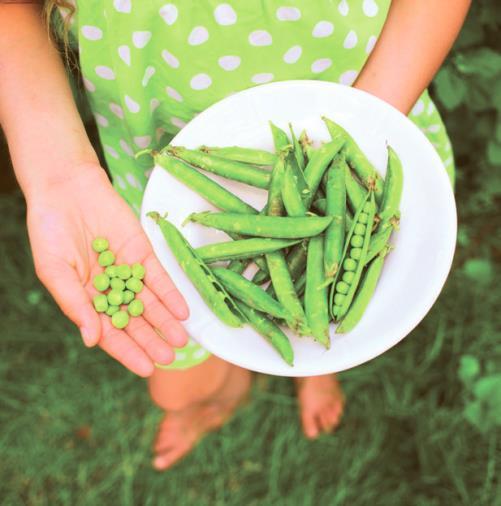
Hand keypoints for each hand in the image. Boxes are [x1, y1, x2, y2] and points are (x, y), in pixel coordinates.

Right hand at [26, 163, 189, 376]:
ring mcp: (128, 272)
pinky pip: (159, 276)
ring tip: (181, 339)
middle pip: (135, 321)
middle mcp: (110, 290)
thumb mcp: (55, 271)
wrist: (66, 189)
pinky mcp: (142, 253)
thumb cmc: (50, 231)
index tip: (146, 369)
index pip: (110, 332)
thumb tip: (91, 340)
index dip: (128, 351)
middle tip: (170, 357)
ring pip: (150, 302)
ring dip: (166, 321)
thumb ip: (75, 304)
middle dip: (152, 339)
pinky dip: (170, 293)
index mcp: (86, 300)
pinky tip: (182, 310)